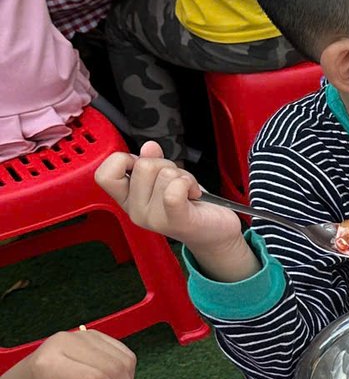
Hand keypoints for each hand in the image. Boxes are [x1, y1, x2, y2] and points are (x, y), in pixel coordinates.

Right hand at [94, 141, 244, 258]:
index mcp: (128, 199)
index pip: (104, 174)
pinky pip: (174, 191)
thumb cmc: (189, 204)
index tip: (141, 164)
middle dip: (166, 165)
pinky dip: (187, 183)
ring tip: (188, 190)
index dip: (121, 159)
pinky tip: (193, 193)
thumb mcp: (165, 179)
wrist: (215, 231)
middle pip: (143, 165)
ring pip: (164, 173)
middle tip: (177, 182)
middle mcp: (136, 211)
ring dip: (182, 175)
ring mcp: (154, 219)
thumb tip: (148, 147)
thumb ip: (152, 162)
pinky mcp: (176, 220)